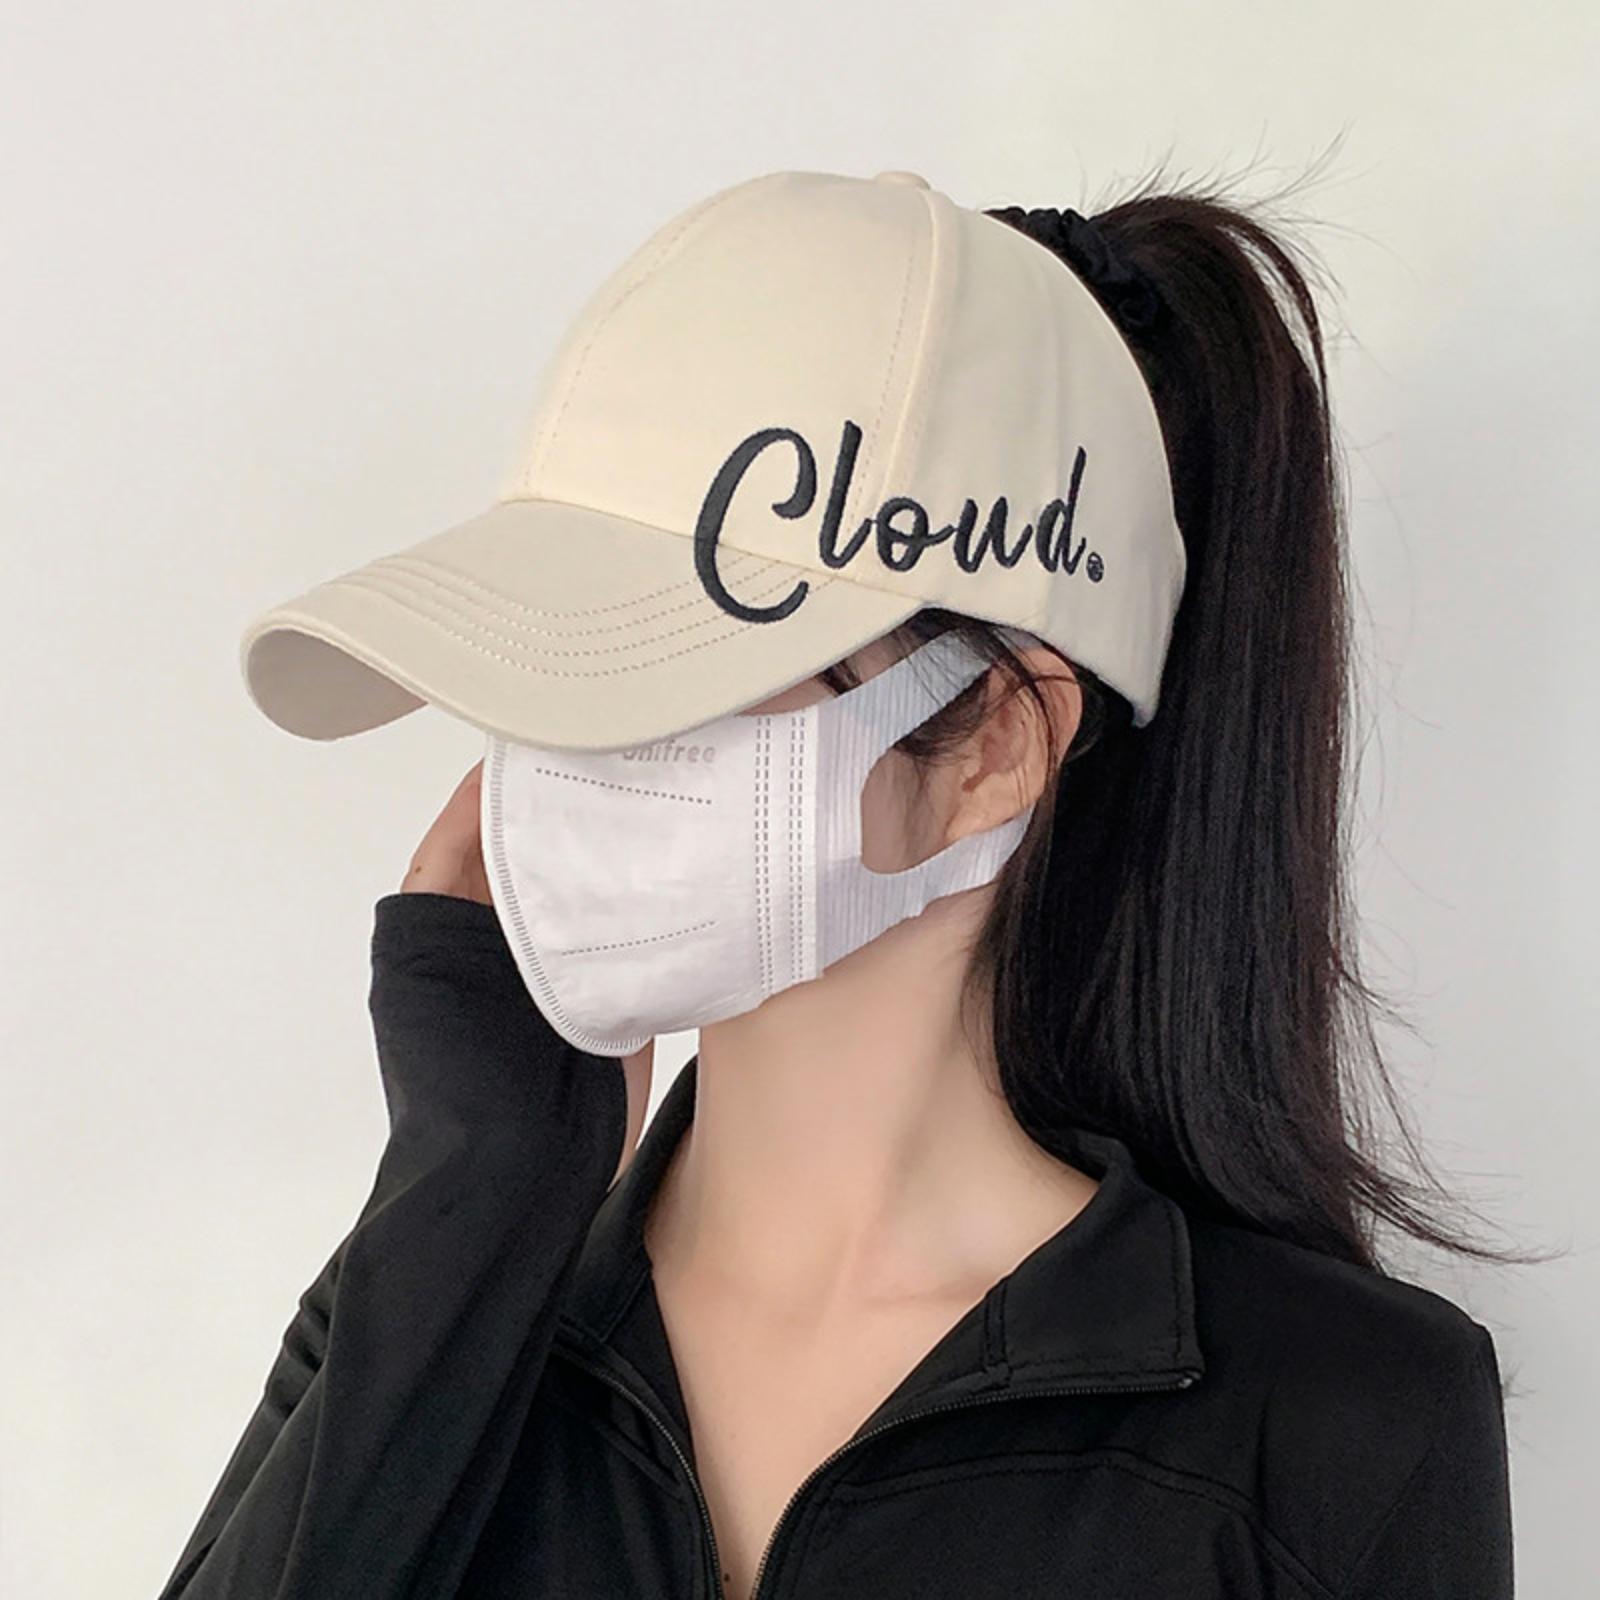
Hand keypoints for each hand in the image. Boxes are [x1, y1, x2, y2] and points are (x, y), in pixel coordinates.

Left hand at [402, 760, 654, 1183]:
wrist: (515, 1183)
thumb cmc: (463, 1079)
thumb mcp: (441, 965)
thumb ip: (468, 885)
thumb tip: (505, 795)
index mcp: (438, 917)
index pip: (472, 821)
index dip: (512, 775)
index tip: (564, 729)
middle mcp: (494, 933)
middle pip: (538, 847)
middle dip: (578, 806)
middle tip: (634, 752)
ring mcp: (549, 967)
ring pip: (587, 886)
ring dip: (618, 853)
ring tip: (669, 795)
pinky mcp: (601, 1000)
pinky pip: (626, 935)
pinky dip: (650, 905)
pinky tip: (688, 867)